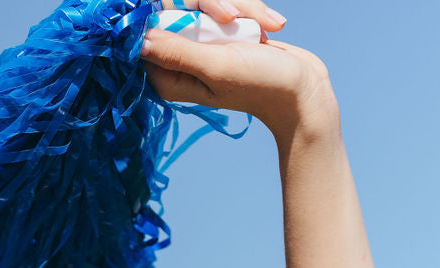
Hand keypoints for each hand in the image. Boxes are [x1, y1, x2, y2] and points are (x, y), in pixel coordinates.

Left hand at [142, 9, 336, 141]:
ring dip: (240, 7)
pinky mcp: (223, 33)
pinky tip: (267, 28)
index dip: (167, 13)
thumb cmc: (260, 83)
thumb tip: (138, 42)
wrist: (301, 88)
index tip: (197, 16)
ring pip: (207, 2)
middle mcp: (182, 60)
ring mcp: (203, 45)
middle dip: (211, 4)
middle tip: (231, 18)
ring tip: (258, 32)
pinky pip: (228, 4)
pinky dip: (250, 10)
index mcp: (169, 76)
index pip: (148, 34)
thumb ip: (177, 53)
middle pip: (178, 9)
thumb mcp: (215, 67)